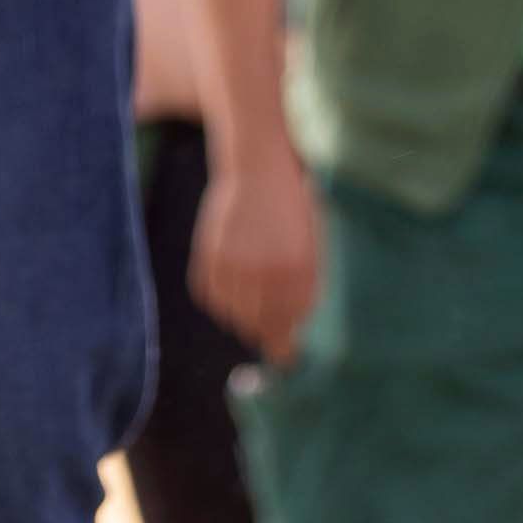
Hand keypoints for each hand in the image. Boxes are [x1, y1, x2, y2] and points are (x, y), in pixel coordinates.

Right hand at [187, 150, 322, 365]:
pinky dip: (220, 298)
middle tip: (270, 338)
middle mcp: (266, 272)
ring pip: (232, 312)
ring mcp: (234, 265)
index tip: (284, 356)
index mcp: (299, 271)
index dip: (284, 344)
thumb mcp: (312, 245)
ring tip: (252, 304)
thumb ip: (306, 284)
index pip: (287, 323)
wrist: (258, 166)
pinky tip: (233, 287)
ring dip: (242, 315)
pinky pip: (211, 295)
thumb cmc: (295, 203)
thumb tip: (293, 323)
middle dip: (264, 332)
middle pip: (259, 323)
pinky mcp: (210, 257)